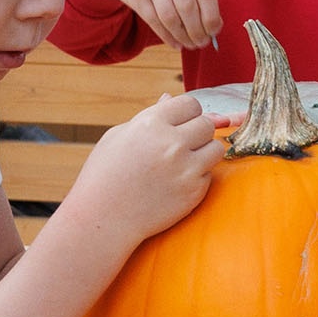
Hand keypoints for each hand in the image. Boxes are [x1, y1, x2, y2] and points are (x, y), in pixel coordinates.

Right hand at [70, 92, 229, 245]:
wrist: (101, 220)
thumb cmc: (104, 175)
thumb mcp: (118, 137)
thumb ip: (150, 116)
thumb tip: (170, 97)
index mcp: (151, 124)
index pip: (190, 103)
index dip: (186, 114)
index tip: (178, 124)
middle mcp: (171, 143)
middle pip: (206, 124)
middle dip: (197, 132)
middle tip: (180, 145)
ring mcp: (185, 169)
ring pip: (216, 148)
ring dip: (203, 153)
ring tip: (182, 162)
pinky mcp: (193, 192)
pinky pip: (209, 175)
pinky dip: (198, 177)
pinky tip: (175, 184)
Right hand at [88, 0, 221, 49]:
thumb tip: (214, 25)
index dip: (211, 17)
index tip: (214, 32)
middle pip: (188, 7)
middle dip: (197, 30)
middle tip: (202, 43)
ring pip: (170, 17)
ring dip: (182, 36)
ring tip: (190, 44)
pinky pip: (153, 20)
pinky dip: (166, 35)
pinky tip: (175, 42)